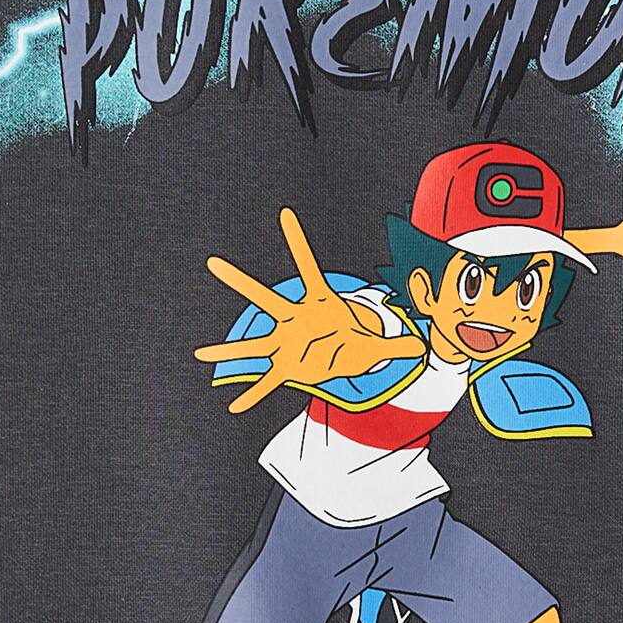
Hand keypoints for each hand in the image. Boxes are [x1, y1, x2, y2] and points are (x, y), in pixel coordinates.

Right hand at [195, 208, 408, 413]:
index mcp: (319, 304)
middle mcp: (295, 321)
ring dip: (226, 350)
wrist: (345, 359)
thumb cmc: (356, 342)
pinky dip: (254, 396)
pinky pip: (268, 383)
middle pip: (264, 298)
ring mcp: (286, 344)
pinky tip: (235, 407)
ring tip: (198, 355)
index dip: (297, 242)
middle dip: (239, 282)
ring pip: (253, 343)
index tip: (285, 215)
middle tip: (212, 263)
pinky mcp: (288, 368)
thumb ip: (399, 344)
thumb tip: (424, 347)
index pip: (307, 267)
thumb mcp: (379, 344)